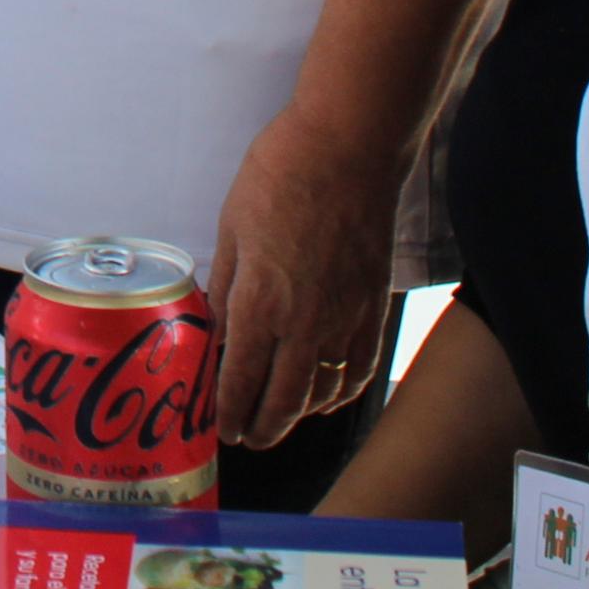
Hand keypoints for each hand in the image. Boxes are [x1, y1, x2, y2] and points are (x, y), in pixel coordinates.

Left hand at [203, 101, 399, 451]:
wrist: (348, 149)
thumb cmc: (280, 176)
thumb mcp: (230, 227)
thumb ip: (224, 287)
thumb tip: (214, 328)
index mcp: (260, 302)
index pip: (240, 379)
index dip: (229, 411)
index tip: (220, 428)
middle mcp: (305, 324)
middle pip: (284, 400)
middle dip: (262, 428)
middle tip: (247, 439)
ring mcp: (345, 319)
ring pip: (324, 393)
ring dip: (300, 417)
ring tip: (280, 421)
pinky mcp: (374, 308)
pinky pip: (359, 369)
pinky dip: (342, 394)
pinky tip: (327, 396)